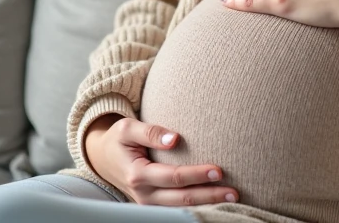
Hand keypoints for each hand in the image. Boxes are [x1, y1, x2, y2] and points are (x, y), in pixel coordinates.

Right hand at [83, 115, 238, 206]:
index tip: (219, 170)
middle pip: (181, 199)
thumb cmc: (119, 140)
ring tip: (231, 198)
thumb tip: (175, 139)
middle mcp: (143, 194)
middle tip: (234, 192)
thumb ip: (151, 132)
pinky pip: (177, 210)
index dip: (196, 175)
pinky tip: (215, 202)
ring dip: (206, 204)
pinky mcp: (153, 206)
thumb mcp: (128, 128)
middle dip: (209, 196)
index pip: (173, 177)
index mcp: (137, 174)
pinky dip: (197, 207)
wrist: (104, 158)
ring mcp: (148, 204)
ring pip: (181, 209)